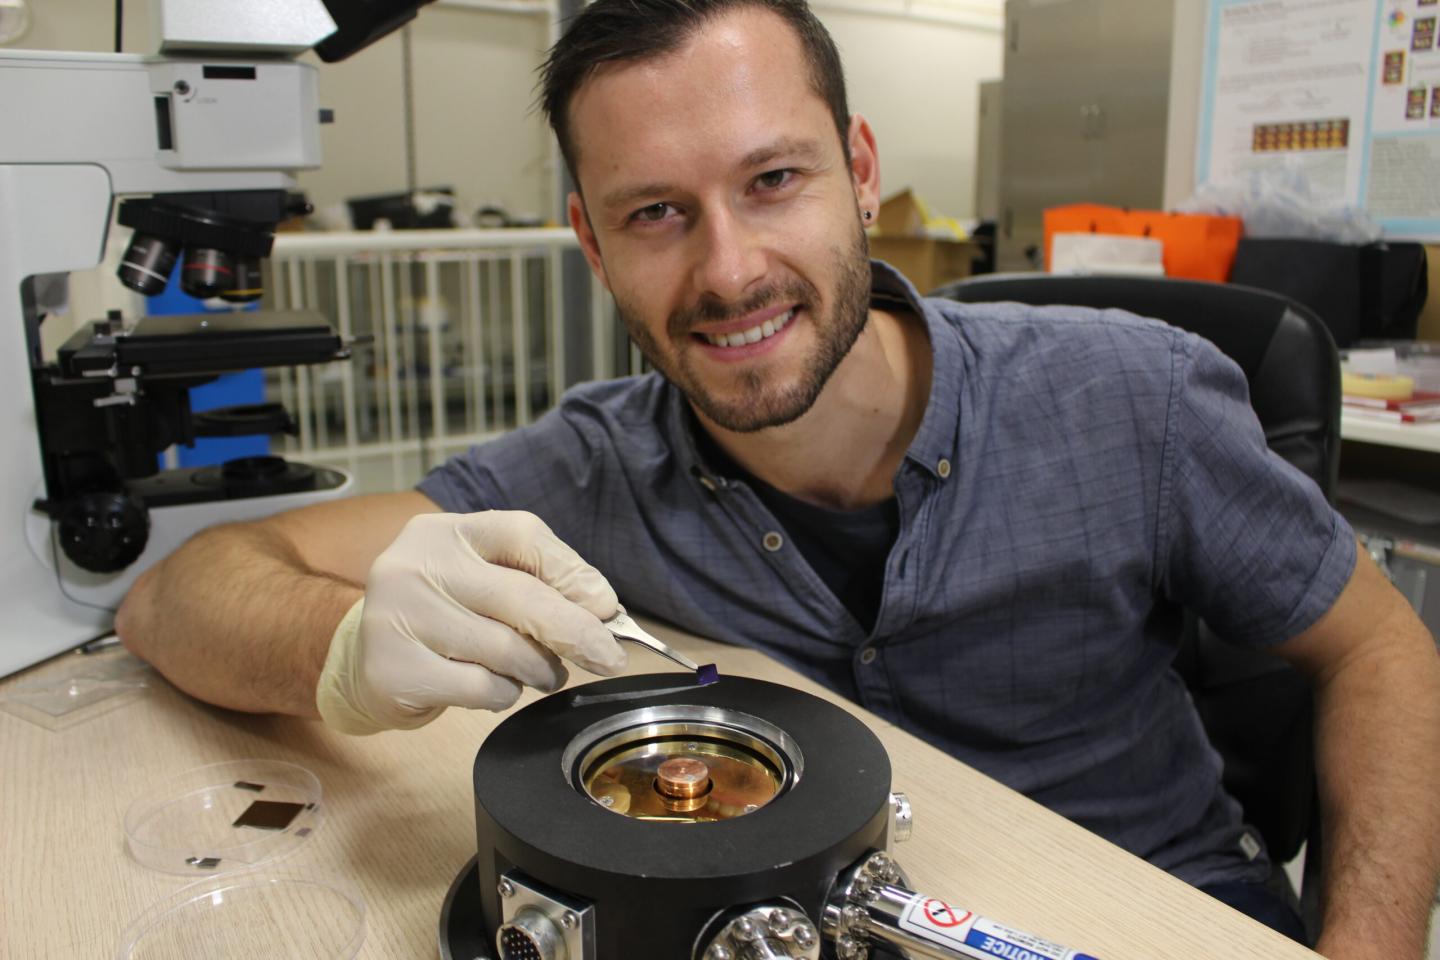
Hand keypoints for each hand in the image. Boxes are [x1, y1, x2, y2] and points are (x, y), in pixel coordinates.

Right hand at [316, 510, 626, 733]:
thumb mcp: (485, 580)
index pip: (523, 535)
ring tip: (539, 673)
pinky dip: (504, 694)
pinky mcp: (392, 668)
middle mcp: (415, 564)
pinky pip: (481, 688)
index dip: (573, 572)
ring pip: (506, 650)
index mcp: (447, 531)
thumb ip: (540, 582)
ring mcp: (398, 615)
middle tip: (608, 657)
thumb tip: (602, 609)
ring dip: (539, 670)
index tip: (605, 606)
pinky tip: (495, 687)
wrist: (359, 658)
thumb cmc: (443, 615)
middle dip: (576, 632)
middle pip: (521, 597)